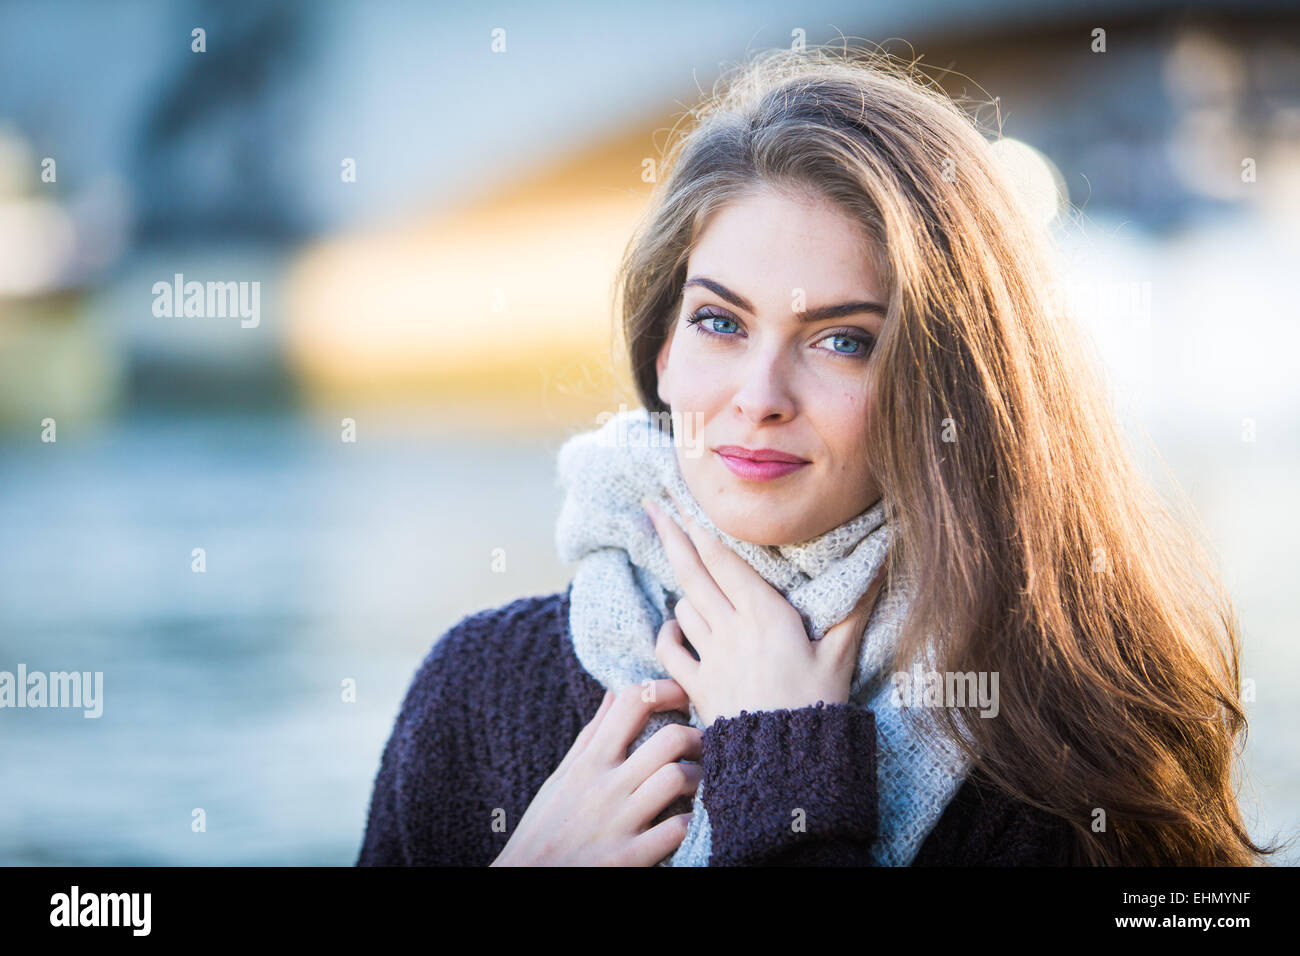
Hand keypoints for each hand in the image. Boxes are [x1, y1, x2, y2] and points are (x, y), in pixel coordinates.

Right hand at [490, 679, 700, 865]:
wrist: (525, 882)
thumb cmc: (543, 829)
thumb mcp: (560, 778)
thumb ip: (591, 736)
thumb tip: (613, 695)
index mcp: (589, 762)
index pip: (631, 703)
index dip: (664, 689)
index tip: (681, 695)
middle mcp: (606, 786)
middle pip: (669, 738)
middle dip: (696, 736)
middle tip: (702, 745)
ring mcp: (619, 822)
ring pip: (678, 778)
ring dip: (699, 778)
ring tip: (699, 783)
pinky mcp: (630, 857)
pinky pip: (676, 830)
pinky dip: (691, 822)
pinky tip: (690, 820)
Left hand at [643, 493, 885, 726]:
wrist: (787, 764)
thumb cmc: (820, 706)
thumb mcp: (841, 655)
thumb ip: (854, 608)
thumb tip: (881, 564)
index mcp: (765, 614)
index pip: (723, 560)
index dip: (699, 527)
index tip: (679, 502)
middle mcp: (731, 628)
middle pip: (692, 572)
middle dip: (671, 536)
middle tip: (653, 508)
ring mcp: (711, 657)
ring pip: (683, 607)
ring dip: (683, 590)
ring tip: (687, 575)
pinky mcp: (698, 687)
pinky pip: (670, 651)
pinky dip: (668, 634)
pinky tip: (675, 627)